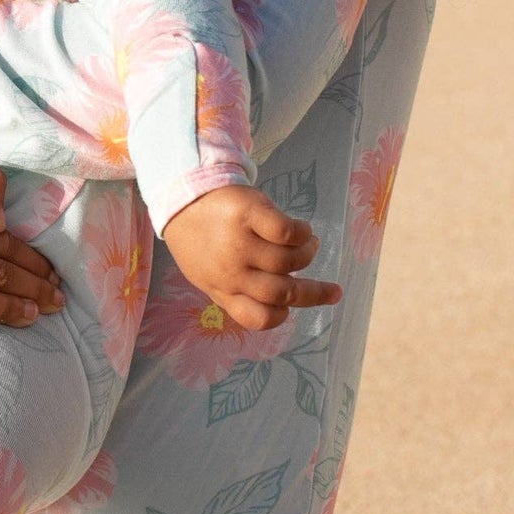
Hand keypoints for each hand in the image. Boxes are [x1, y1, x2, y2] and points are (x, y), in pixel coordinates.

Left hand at [163, 184, 341, 331]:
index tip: (292, 306)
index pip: (257, 318)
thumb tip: (281, 301)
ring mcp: (239, 243)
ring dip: (307, 255)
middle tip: (334, 290)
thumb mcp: (207, 273)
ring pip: (288, 262)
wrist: (180, 195)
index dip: (281, 315)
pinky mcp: (247, 214)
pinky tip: (304, 230)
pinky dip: (303, 233)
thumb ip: (235, 289)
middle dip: (314, 294)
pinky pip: (286, 232)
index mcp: (222, 290)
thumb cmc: (199, 238)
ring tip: (311, 246)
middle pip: (282, 292)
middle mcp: (231, 272)